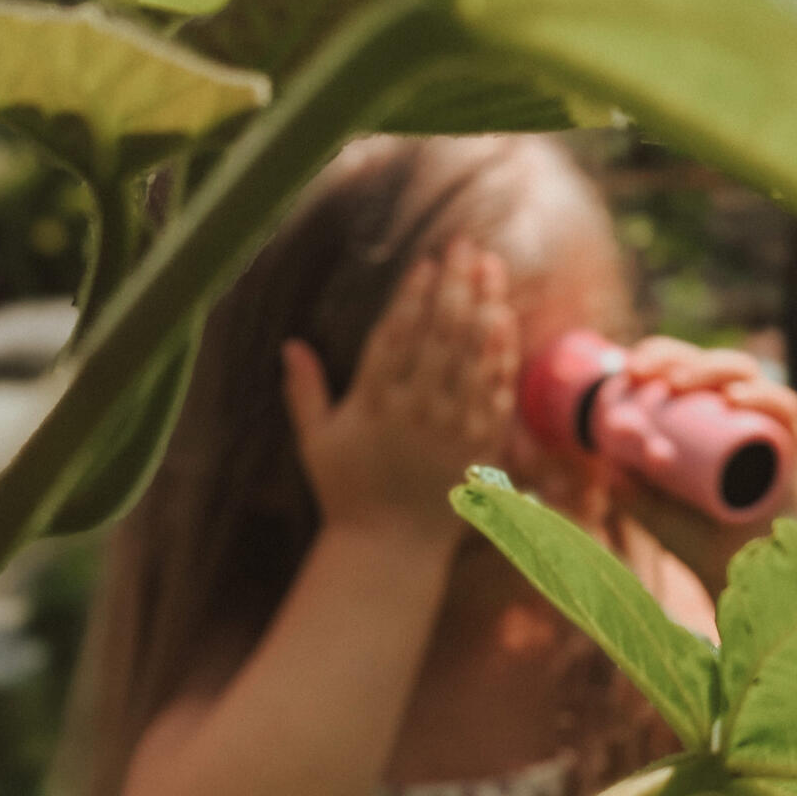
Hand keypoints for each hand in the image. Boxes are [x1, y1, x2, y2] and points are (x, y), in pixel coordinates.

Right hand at [281, 239, 517, 549]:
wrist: (391, 549)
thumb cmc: (347, 492)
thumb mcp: (315, 441)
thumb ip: (304, 391)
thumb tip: (291, 343)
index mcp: (374, 406)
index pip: (397, 338)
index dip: (414, 297)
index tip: (427, 263)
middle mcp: (416, 412)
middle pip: (441, 336)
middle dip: (455, 285)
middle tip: (466, 246)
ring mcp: (452, 428)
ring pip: (473, 355)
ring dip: (484, 305)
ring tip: (491, 266)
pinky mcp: (480, 445)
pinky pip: (495, 391)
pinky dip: (501, 353)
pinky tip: (505, 318)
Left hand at [612, 337, 796, 598]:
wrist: (736, 580)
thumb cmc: (697, 541)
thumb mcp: (651, 511)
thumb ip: (628, 487)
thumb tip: (608, 450)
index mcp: (708, 417)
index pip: (687, 369)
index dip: (661, 355)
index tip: (629, 369)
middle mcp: (742, 416)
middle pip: (716, 366)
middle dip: (681, 358)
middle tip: (648, 373)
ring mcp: (769, 429)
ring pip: (750, 378)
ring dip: (714, 369)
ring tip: (680, 383)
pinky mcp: (795, 450)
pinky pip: (787, 411)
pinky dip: (763, 398)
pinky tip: (734, 398)